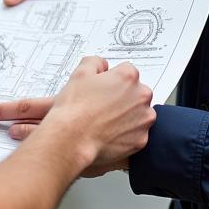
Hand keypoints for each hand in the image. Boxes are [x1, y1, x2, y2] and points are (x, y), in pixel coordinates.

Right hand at [0, 56, 154, 174]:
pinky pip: (130, 138)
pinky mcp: (137, 144)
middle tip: (97, 108)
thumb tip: (98, 64)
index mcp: (126, 77)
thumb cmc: (70, 110)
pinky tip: (105, 140)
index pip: (123, 73)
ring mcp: (140, 122)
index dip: (107, 82)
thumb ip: (91, 65)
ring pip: (131, 117)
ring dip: (118, 120)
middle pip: (130, 96)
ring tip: (99, 125)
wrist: (68, 143)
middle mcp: (139, 98)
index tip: (99, 90)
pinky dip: (119, 139)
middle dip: (114, 101)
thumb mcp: (77, 74)